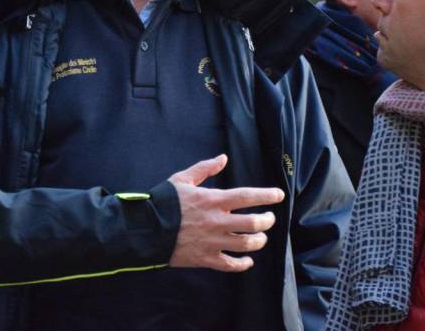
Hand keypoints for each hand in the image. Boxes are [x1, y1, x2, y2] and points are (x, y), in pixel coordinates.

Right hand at [168, 154, 283, 271]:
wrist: (145, 229)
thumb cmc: (163, 202)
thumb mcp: (182, 179)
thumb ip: (205, 168)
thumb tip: (223, 158)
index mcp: (213, 200)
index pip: (247, 196)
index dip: (266, 195)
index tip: (279, 195)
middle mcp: (217, 221)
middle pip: (253, 223)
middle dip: (267, 221)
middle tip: (269, 219)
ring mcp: (212, 241)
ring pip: (246, 244)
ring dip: (258, 241)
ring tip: (261, 238)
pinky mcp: (205, 258)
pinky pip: (230, 265)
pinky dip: (242, 264)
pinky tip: (247, 261)